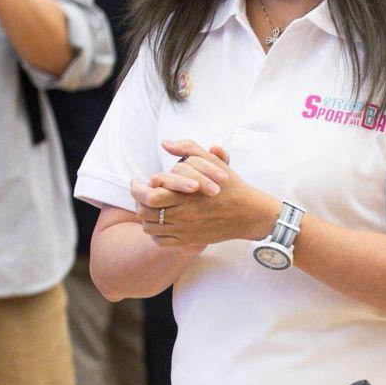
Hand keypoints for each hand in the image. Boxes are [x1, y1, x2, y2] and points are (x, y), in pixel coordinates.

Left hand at [132, 141, 276, 247]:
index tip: (137, 182)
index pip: (149, 196)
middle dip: (138, 202)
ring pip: (150, 228)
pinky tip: (159, 223)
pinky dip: (155, 233)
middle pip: (145, 212)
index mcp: (185, 195)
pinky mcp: (189, 240)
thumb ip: (189, 149)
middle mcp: (182, 215)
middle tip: (139, 194)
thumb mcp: (212, 162)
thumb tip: (166, 143)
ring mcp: (184, 230)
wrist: (248, 213)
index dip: (137, 189)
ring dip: (145, 217)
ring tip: (148, 208)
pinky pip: (160, 241)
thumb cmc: (231, 186)